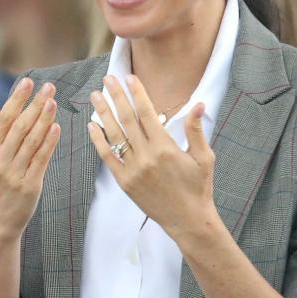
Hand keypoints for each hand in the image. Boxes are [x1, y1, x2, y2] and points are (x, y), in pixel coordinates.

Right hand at [0, 78, 60, 241]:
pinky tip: (56, 128)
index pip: (3, 118)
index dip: (16, 99)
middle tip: (48, 87)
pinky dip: (49, 142)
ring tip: (53, 102)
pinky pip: (41, 159)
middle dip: (34, 105)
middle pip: (19, 127)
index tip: (27, 82)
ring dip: (43, 120)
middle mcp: (0, 159)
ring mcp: (15, 172)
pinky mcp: (30, 184)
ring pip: (31, 141)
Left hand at [87, 75, 215, 241]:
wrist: (187, 220)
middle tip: (108, 78)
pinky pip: (107, 157)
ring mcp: (133, 169)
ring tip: (96, 95)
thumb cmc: (198, 187)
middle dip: (116, 96)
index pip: (147, 113)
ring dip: (103, 113)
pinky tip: (92, 125)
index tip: (129, 77)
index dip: (137, 93)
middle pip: (127, 119)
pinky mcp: (124, 182)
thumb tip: (199, 104)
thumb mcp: (204, 158)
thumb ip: (196, 130)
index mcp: (166, 147)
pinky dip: (98, 140)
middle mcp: (146, 156)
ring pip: (114, 135)